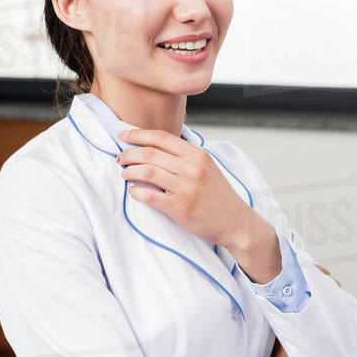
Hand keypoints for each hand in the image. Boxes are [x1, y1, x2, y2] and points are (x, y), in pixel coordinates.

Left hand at [117, 128, 279, 279]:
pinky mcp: (180, 208)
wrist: (236, 222)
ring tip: (124, 174)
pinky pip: (150, 196)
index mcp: (197, 155)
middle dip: (128, 153)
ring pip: (146, 172)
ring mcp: (186, 188)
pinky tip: (133, 192)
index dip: (138, 134)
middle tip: (120, 158)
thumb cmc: (219, 196)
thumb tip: (155, 147)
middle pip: (149, 153)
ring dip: (129, 171)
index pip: (161, 137)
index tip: (123, 135)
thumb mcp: (207, 167)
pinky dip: (136, 192)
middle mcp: (191, 168)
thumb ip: (185, 156)